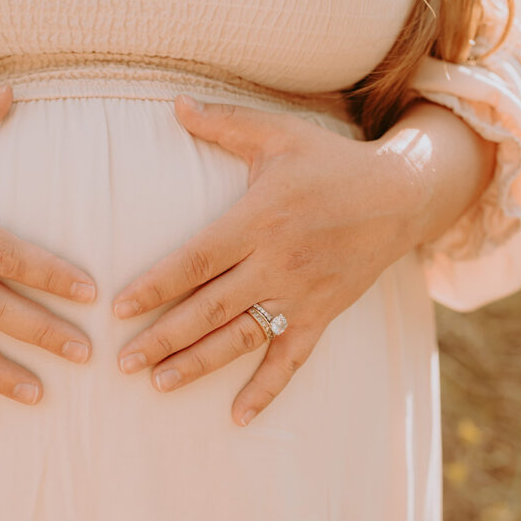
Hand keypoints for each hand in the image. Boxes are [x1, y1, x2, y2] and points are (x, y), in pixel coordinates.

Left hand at [111, 94, 426, 426]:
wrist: (401, 194)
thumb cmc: (329, 161)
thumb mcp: (276, 134)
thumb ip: (222, 123)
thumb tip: (173, 104)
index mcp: (257, 220)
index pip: (195, 261)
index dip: (155, 286)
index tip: (119, 309)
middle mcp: (276, 262)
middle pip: (210, 308)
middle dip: (163, 337)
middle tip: (122, 363)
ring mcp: (301, 294)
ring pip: (242, 338)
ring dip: (200, 364)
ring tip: (159, 385)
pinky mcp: (323, 314)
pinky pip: (292, 359)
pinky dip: (266, 389)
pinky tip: (237, 416)